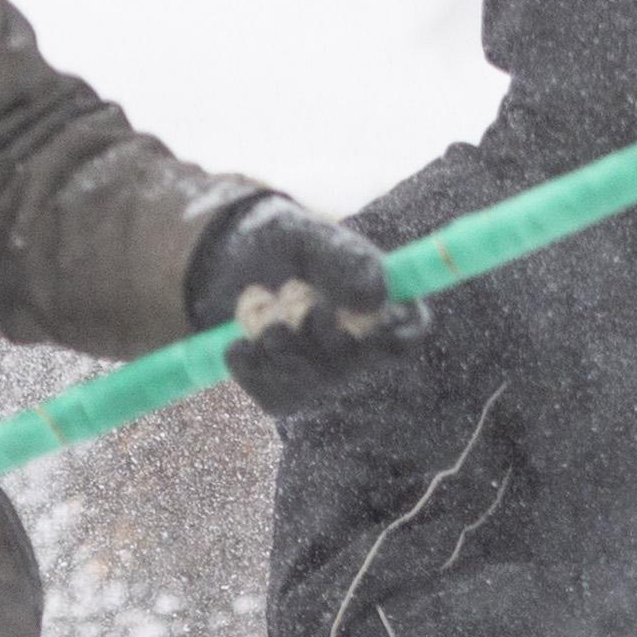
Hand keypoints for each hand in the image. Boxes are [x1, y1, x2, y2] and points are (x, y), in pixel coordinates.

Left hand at [186, 195, 427, 412]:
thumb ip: (344, 261)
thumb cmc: (282, 244)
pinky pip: (278, 397)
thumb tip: (374, 298)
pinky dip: (253, 368)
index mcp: (381, 305)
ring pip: (314, 384)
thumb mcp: (309, 238)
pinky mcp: (287, 395)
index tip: (363, 318)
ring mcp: (323, 378)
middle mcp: (359, 349)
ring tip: (263, 318)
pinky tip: (240, 343)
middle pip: (356, 365)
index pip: (409, 334)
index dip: (394, 335)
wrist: (227, 263)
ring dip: (283, 348)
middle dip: (322, 333)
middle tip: (302, 300)